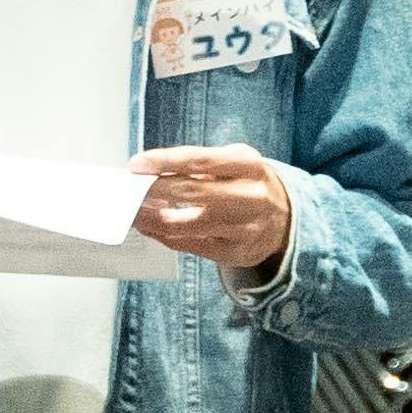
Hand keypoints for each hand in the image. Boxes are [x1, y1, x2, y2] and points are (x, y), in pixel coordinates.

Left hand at [137, 146, 295, 278]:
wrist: (284, 220)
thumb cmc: (246, 184)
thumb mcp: (234, 163)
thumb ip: (197, 163)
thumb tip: (147, 170)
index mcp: (248, 165)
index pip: (200, 159)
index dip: (164, 161)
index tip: (137, 164)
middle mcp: (251, 196)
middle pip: (191, 192)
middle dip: (152, 190)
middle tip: (127, 189)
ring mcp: (244, 227)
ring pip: (184, 224)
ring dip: (150, 217)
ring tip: (131, 210)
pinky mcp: (233, 252)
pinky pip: (188, 245)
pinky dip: (162, 234)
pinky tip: (149, 226)